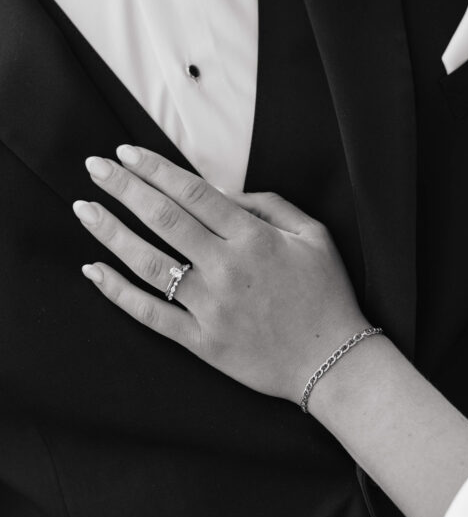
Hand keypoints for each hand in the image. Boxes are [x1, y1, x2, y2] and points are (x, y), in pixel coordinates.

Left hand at [73, 146, 366, 403]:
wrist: (334, 363)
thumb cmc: (326, 294)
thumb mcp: (314, 235)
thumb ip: (270, 205)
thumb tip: (224, 193)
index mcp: (255, 239)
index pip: (194, 194)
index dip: (157, 170)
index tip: (127, 153)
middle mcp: (227, 269)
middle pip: (164, 220)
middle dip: (125, 189)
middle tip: (95, 167)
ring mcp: (211, 308)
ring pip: (150, 265)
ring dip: (112, 234)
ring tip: (84, 209)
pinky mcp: (201, 342)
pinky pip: (151, 315)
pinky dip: (118, 293)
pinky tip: (93, 270)